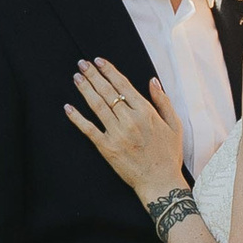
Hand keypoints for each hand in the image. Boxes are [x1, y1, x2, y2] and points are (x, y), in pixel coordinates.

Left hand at [66, 57, 186, 198]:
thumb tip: (152, 81)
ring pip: (97, 106)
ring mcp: (117, 134)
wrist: (160, 182)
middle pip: (107, 92)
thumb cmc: (169, 155)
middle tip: (82, 63)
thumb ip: (163, 101)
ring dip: (85, 89)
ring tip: (76, 77)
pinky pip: (89, 130)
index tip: (99, 61)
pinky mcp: (107, 148)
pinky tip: (68, 108)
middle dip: (93, 75)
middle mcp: (130, 120)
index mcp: (146, 112)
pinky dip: (77, 118)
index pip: (123, 85)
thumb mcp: (174, 125)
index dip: (109, 71)